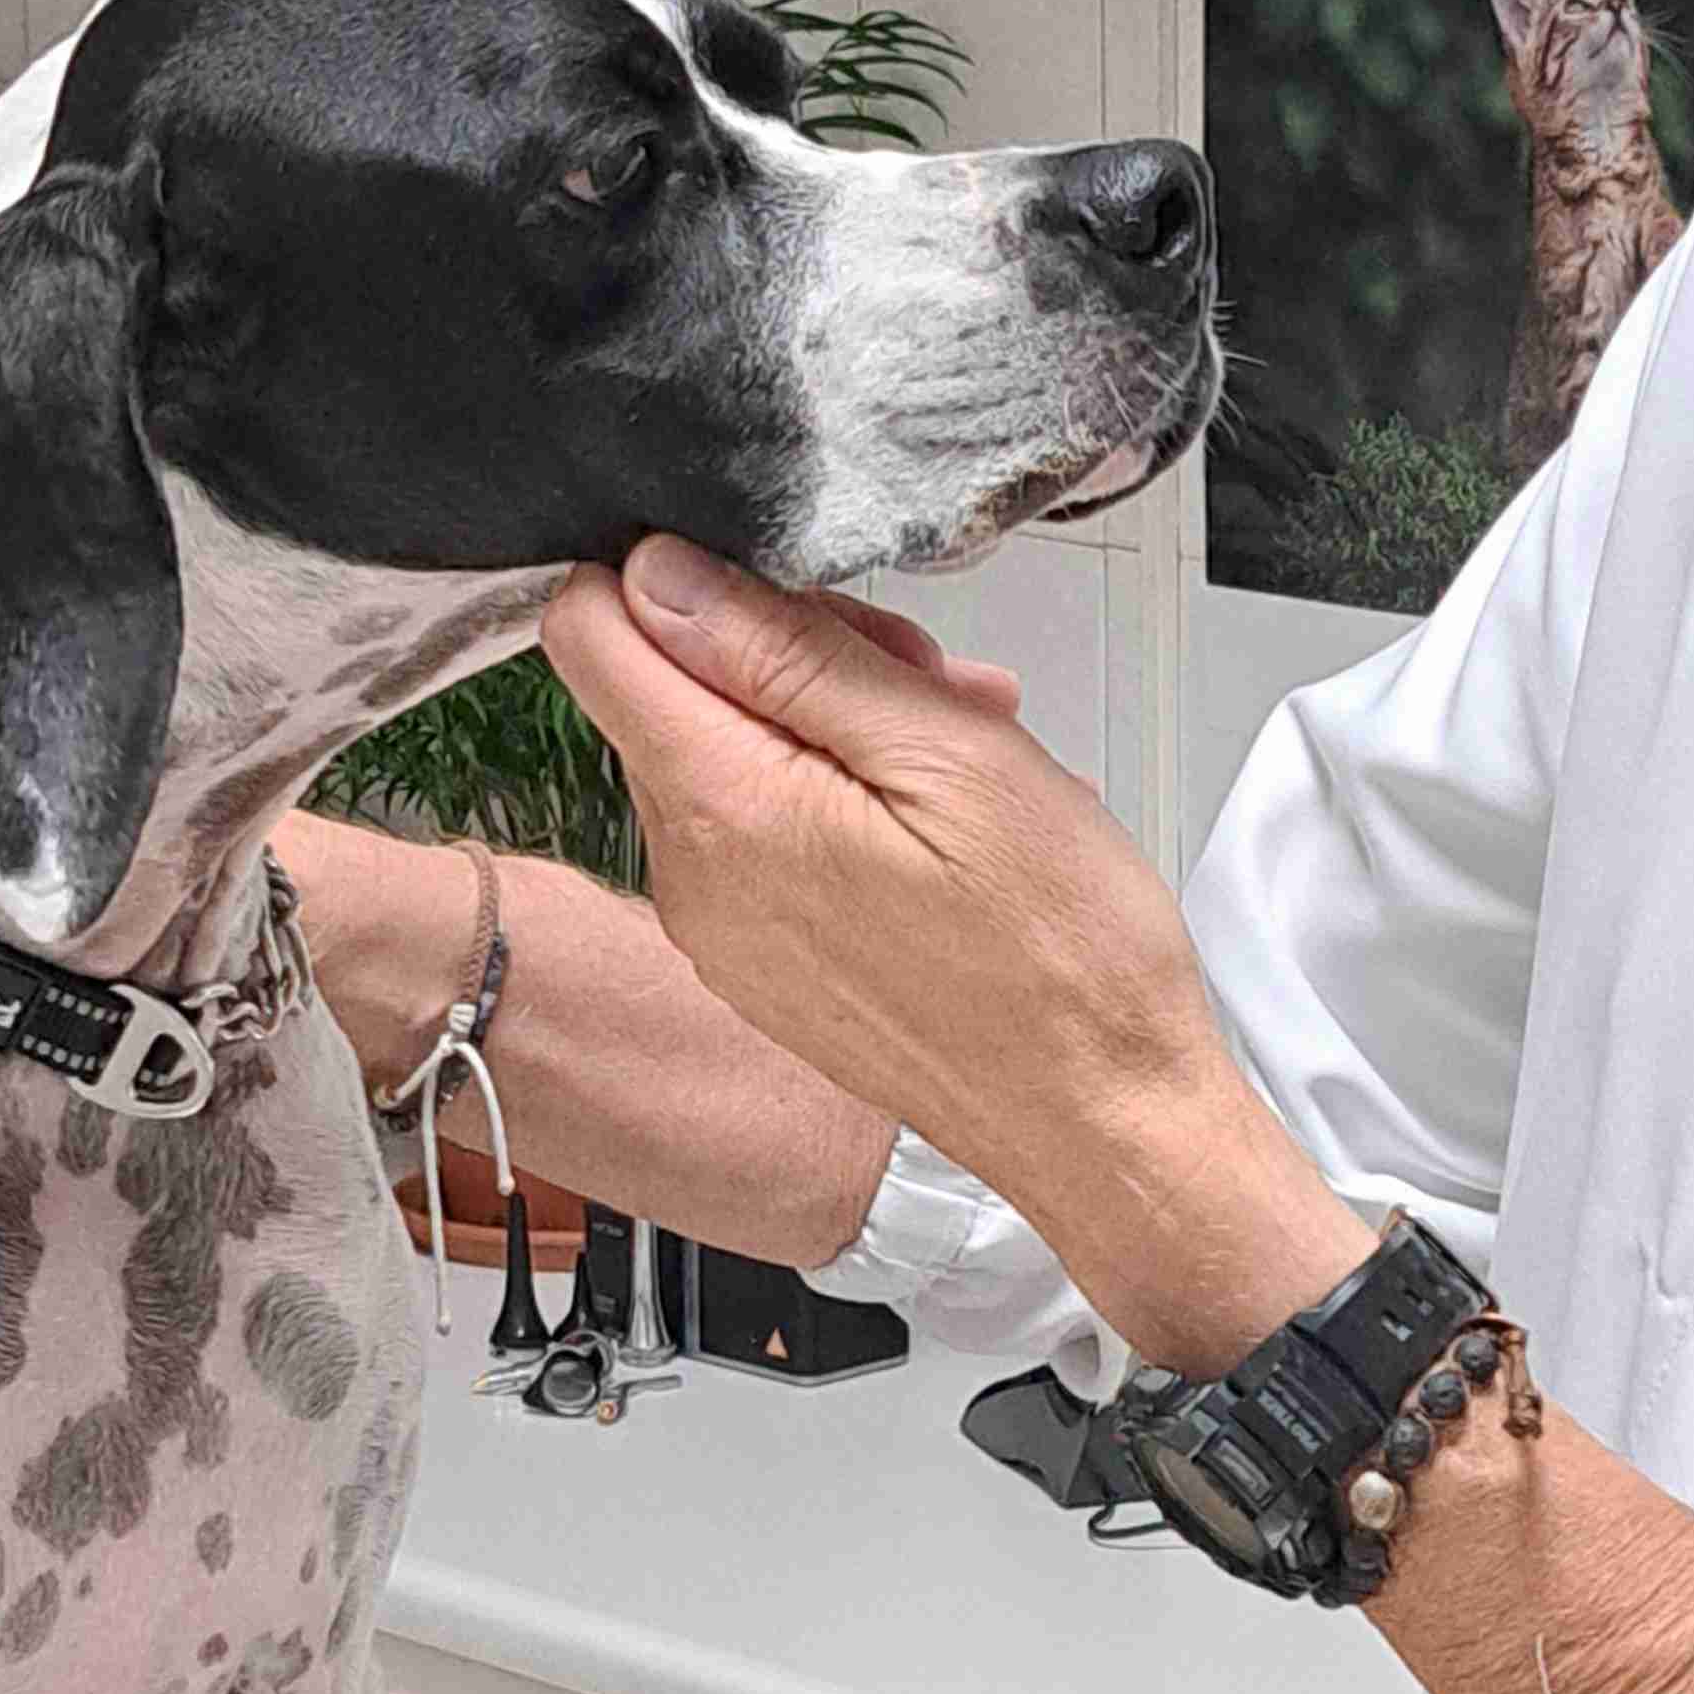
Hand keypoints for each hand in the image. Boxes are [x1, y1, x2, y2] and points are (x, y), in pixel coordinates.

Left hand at [546, 545, 1353, 1371]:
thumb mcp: (947, 755)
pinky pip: (762, 834)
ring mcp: (721, 930)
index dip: (676, 572)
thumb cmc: (1060, 953)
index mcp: (722, 811)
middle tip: (921, 677)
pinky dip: (837, 796)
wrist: (1103, 1121)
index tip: (791, 587)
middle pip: (668, 686)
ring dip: (829, 720)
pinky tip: (937, 812)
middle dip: (785, 649)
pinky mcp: (762, 964)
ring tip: (957, 745)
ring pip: (726, 753)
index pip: (590, 631)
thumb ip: (787, 655)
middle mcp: (690, 878)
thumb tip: (657, 572)